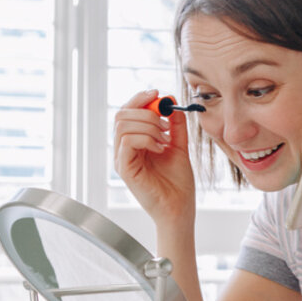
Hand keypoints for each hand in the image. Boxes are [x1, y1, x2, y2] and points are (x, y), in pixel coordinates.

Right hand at [114, 90, 196, 221]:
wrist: (179, 207)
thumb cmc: (178, 182)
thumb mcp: (179, 145)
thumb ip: (176, 125)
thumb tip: (171, 100)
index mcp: (134, 142)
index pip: (127, 112)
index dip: (140, 98)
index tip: (158, 94)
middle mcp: (124, 149)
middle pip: (122, 114)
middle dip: (146, 111)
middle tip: (165, 124)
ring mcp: (122, 159)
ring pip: (124, 125)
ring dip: (149, 125)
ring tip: (164, 138)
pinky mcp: (125, 169)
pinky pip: (128, 141)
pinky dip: (146, 138)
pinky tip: (160, 148)